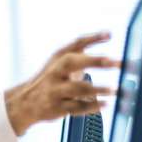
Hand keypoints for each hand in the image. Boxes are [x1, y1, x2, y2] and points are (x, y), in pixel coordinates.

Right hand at [4, 32, 118, 135]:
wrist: (26, 102)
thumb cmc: (51, 79)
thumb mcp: (59, 61)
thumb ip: (81, 49)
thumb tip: (107, 34)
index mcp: (58, 58)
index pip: (75, 43)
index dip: (93, 38)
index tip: (109, 35)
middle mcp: (54, 72)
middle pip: (72, 62)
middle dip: (94, 61)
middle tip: (115, 62)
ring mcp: (54, 90)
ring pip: (76, 88)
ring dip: (98, 89)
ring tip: (115, 90)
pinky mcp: (57, 108)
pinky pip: (77, 107)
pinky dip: (92, 106)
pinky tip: (105, 104)